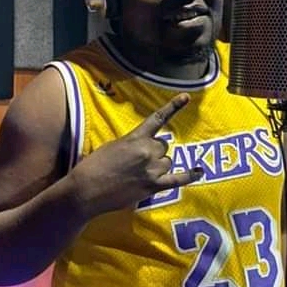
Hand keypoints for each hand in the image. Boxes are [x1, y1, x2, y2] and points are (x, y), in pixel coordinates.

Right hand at [69, 93, 201, 215]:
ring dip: (159, 166)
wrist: (87, 189)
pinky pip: (177, 179)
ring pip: (167, 162)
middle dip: (154, 152)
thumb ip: (131, 143)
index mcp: (136, 137)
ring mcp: (152, 169)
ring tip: (139, 174)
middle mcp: (147, 151)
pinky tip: (200, 171)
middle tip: (137, 162)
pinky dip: (190, 175)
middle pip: (163, 146)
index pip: (158, 119)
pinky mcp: (153, 186)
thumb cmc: (93, 166)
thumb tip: (142, 149)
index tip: (186, 97)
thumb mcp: (112, 146)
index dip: (173, 107)